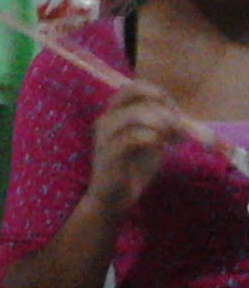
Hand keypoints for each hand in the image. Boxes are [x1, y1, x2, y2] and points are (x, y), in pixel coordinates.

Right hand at [86, 81, 184, 214]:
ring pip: (136, 115)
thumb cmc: (132, 169)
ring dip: (162, 125)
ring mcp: (105, 136)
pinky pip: (135, 137)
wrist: (113, 199)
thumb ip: (161, 125)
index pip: (133, 88)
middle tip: (178, 127)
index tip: (175, 113)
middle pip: (135, 95)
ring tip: (171, 139)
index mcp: (113, 114)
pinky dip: (155, 140)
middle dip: (163, 108)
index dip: (159, 94)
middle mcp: (105, 119)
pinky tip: (162, 148)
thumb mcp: (151, 141)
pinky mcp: (109, 154)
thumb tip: (182, 116)